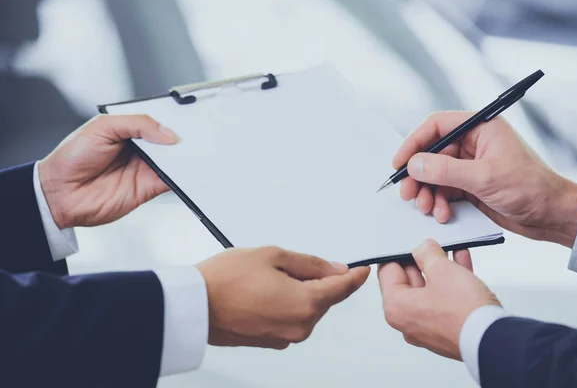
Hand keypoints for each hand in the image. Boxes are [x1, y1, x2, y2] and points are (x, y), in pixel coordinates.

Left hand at [38, 115, 178, 228]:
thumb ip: (136, 124)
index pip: (156, 123)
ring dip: (182, 157)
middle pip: (167, 142)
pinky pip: (170, 181)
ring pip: (173, 160)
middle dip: (178, 139)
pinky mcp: (147, 188)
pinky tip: (182, 169)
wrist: (59, 193)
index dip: (169, 122)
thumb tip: (166, 133)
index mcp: (127, 131)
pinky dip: (180, 176)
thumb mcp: (102, 127)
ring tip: (186, 150)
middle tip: (187, 135)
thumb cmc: (71, 157)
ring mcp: (143, 169)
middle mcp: (138, 150)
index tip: (182, 120)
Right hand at [197, 246, 370, 348]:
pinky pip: (291, 318)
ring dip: (300, 292)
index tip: (362, 270)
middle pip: (323, 299)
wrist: (194, 305)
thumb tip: (333, 269)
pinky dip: (288, 304)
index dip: (354, 277)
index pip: (341, 289)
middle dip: (318, 280)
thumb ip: (309, 263)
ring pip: (307, 309)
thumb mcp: (272, 256)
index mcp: (304, 304)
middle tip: (293, 263)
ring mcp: (285, 337)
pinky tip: (266, 291)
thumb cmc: (225, 280)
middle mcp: (299, 326)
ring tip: (269, 276)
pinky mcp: (271, 341)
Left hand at [378, 240, 499, 359]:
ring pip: (429, 289)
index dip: (398, 252)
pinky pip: (443, 300)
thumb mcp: (441, 269)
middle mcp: (407, 320)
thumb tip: (422, 249)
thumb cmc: (463, 309)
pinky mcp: (446, 329)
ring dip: (439, 268)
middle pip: (408, 281)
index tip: (407, 240)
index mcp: (396, 307)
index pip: (387, 272)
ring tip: (449, 248)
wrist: (494, 339)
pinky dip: (450, 282)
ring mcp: (427, 327)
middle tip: (430, 243)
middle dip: (421, 260)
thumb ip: (427, 253)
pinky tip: (461, 261)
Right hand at [393, 111, 576, 247]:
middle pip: (431, 153)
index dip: (414, 142)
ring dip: (427, 192)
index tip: (400, 162)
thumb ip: (446, 170)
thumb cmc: (531, 188)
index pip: (437, 126)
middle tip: (408, 192)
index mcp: (480, 128)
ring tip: (427, 208)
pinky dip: (438, 202)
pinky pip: (443, 190)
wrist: (551, 215)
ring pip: (434, 174)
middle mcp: (473, 143)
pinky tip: (442, 213)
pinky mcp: (470, 185)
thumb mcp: (485, 177)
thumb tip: (415, 164)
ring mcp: (470, 165)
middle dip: (419, 175)